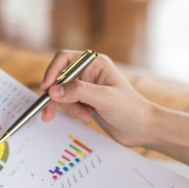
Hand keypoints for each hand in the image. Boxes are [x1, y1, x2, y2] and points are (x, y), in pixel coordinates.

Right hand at [39, 50, 188, 173]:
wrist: (142, 128)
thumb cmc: (131, 109)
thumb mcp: (104, 99)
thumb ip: (78, 92)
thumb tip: (53, 91)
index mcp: (95, 63)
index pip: (64, 59)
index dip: (52, 72)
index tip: (47, 89)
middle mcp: (88, 72)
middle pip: (59, 79)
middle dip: (57, 96)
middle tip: (49, 112)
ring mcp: (85, 88)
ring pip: (61, 94)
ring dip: (69, 108)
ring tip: (86, 116)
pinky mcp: (84, 101)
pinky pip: (67, 104)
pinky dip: (72, 113)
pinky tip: (86, 118)